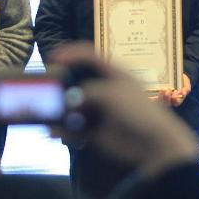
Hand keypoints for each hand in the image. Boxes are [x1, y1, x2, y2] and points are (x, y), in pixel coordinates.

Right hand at [55, 45, 198, 175]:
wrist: (153, 144)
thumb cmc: (137, 112)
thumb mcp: (111, 94)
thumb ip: (87, 92)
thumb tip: (69, 101)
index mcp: (114, 74)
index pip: (90, 56)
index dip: (71, 53)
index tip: (54, 58)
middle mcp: (105, 90)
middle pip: (76, 82)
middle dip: (60, 86)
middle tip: (45, 90)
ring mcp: (99, 110)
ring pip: (72, 107)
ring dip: (59, 111)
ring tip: (47, 115)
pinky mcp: (95, 131)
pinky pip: (74, 129)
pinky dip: (64, 131)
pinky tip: (56, 132)